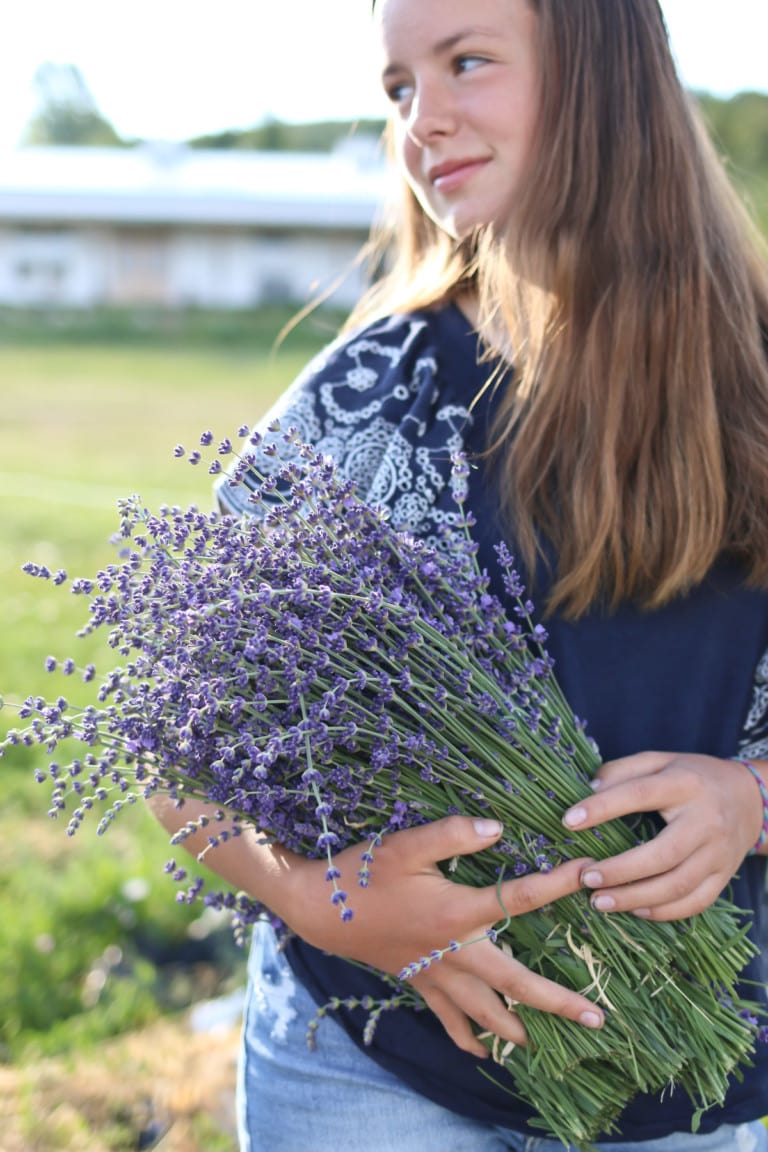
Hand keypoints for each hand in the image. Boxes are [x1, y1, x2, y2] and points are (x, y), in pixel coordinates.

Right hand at [286, 815, 603, 1057]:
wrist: (318, 910)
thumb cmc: (363, 872)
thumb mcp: (406, 844)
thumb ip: (454, 833)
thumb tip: (499, 827)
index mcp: (456, 913)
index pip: (519, 899)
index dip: (557, 884)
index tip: (590, 874)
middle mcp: (454, 952)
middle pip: (516, 984)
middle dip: (558, 1002)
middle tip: (597, 1017)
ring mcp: (437, 974)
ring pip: (486, 1012)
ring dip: (519, 1029)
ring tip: (549, 1043)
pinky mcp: (419, 983)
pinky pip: (449, 1021)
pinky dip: (468, 1039)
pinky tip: (483, 1053)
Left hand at [562, 751, 762, 920]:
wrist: (751, 799)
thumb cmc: (693, 777)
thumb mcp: (660, 761)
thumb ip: (623, 770)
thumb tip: (588, 789)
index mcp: (685, 784)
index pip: (641, 793)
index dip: (603, 807)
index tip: (568, 821)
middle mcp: (705, 820)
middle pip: (663, 853)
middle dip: (620, 870)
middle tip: (584, 877)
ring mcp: (718, 853)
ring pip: (677, 885)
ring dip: (635, 898)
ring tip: (599, 901)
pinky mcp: (723, 876)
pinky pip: (694, 903)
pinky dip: (663, 912)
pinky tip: (634, 910)